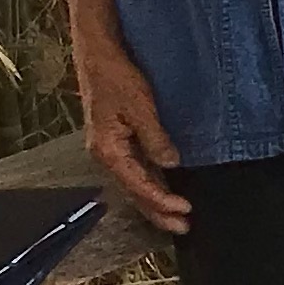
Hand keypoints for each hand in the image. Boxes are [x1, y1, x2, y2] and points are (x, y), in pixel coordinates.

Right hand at [71, 31, 189, 232]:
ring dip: (155, 201)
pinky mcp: (116, 142)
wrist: (98, 57)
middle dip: (158, 211)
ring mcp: (110, 149)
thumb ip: (155, 137)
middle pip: (134, 192)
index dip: (161, 201)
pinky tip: (164, 191)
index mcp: (108, 150)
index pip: (138, 185)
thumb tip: (170, 164)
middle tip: (183, 227)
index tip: (184, 211)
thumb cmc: (116, 78)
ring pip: (134, 184)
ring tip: (176, 218)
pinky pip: (135, 171)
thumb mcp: (140, 106)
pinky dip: (150, 184)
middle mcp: (106, 155)